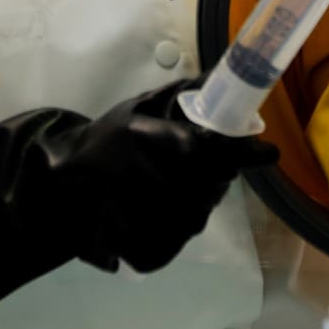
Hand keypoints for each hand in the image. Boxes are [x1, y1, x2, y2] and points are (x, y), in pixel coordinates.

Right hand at [54, 83, 277, 273]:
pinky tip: (158, 208)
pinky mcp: (150, 252)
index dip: (243, 153)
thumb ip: (179, 96)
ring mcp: (155, 223)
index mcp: (157, 144)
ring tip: (171, 184)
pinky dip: (177, 222)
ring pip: (199, 211)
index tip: (268, 153)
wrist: (60, 189)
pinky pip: (181, 236)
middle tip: (199, 163)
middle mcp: (159, 184)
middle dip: (216, 172)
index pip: (212, 149)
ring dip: (196, 197)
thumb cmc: (103, 143)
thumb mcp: (137, 110)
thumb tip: (219, 76)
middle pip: (213, 183)